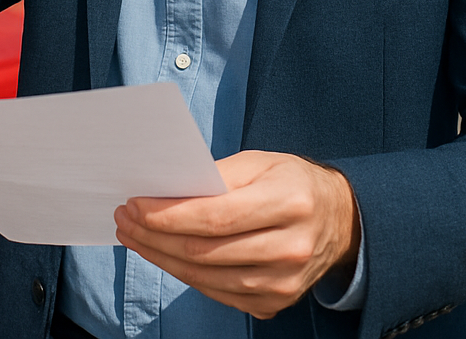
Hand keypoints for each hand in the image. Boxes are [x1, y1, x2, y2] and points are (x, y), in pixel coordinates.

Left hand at [114, 150, 360, 318]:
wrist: (340, 221)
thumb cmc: (293, 182)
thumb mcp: (262, 161)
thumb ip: (218, 174)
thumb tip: (168, 190)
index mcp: (289, 202)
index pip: (216, 216)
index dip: (169, 215)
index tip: (135, 204)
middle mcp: (290, 248)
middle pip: (205, 251)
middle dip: (155, 236)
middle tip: (125, 219)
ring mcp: (284, 283)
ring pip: (206, 277)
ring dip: (162, 258)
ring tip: (135, 237)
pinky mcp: (275, 304)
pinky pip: (218, 293)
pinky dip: (186, 274)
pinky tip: (165, 255)